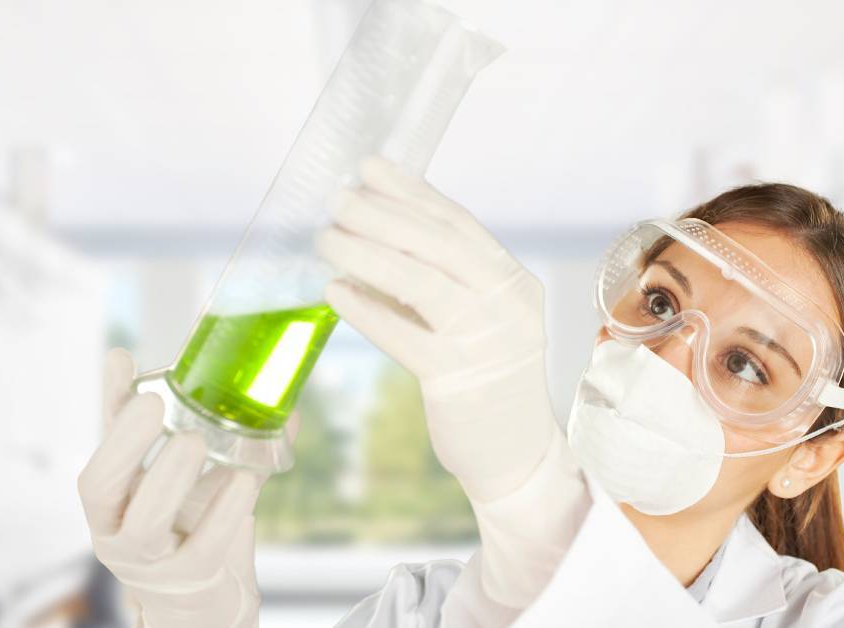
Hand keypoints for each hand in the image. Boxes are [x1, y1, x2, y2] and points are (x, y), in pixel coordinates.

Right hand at [77, 349, 298, 626]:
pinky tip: (244, 480)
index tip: (124, 362)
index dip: (109, 410)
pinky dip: (224, 511)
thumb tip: (235, 368)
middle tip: (153, 402)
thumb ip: (203, 428)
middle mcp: (116, 530)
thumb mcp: (188, 473)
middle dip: (123, 444)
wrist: (207, 597)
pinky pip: (203, 547)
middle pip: (100, 489)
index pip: (97, 451)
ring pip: (144, 524)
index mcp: (111, 500)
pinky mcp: (191, 579)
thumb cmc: (191, 525)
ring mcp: (150, 560)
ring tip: (196, 441)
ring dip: (168, 478)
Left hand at [315, 156, 554, 500]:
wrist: (517, 453)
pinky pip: (403, 335)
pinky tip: (335, 291)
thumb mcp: (483, 320)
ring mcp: (485, 341)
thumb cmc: (489, 380)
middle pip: (438, 244)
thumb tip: (376, 233)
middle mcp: (508, 305)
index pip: (458, 224)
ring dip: (367, 253)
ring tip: (326, 238)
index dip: (411, 191)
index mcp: (515, 283)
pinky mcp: (457, 379)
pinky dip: (366, 310)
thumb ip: (445, 280)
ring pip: (420, 282)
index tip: (369, 168)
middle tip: (337, 199)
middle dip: (382, 214)